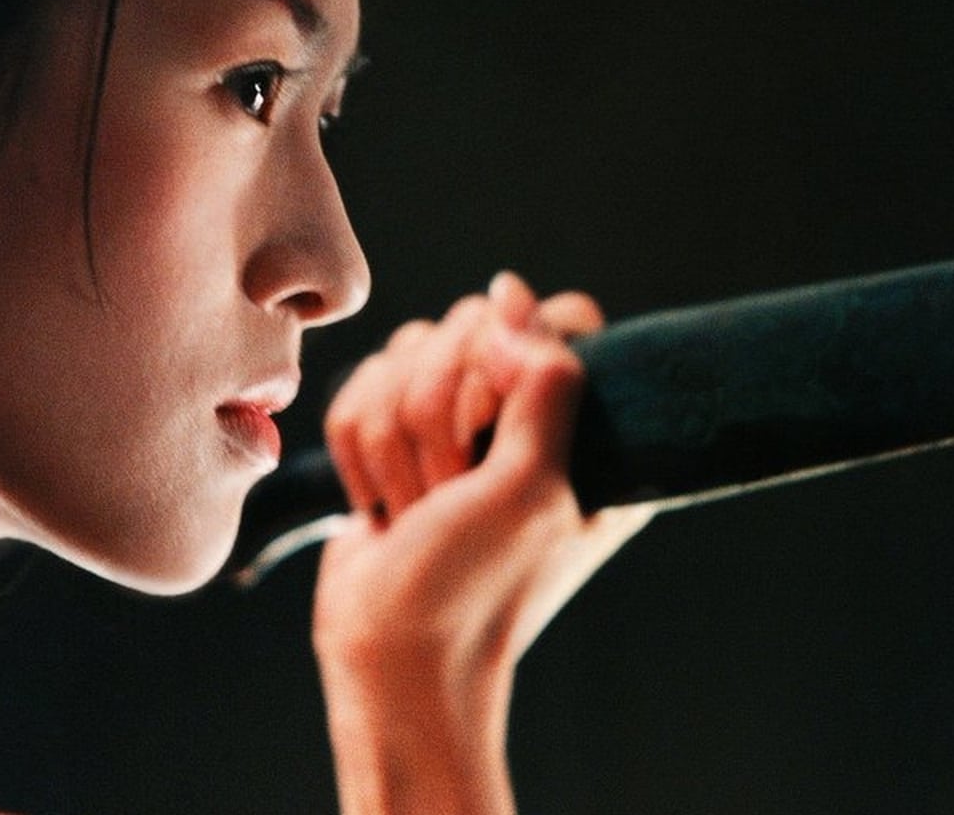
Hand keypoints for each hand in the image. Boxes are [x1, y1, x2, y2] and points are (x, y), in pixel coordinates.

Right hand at [312, 272, 651, 813]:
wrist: (392, 661)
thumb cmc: (473, 589)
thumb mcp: (533, 485)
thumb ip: (542, 380)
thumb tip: (512, 291)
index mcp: (592, 429)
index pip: (563, 319)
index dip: (510, 356)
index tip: (492, 424)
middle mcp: (528, 418)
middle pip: (470, 324)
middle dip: (439, 415)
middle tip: (451, 492)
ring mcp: (460, 427)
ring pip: (407, 352)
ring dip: (396, 442)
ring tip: (416, 510)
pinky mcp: (398, 439)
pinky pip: (361, 387)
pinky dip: (361, 454)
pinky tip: (382, 509)